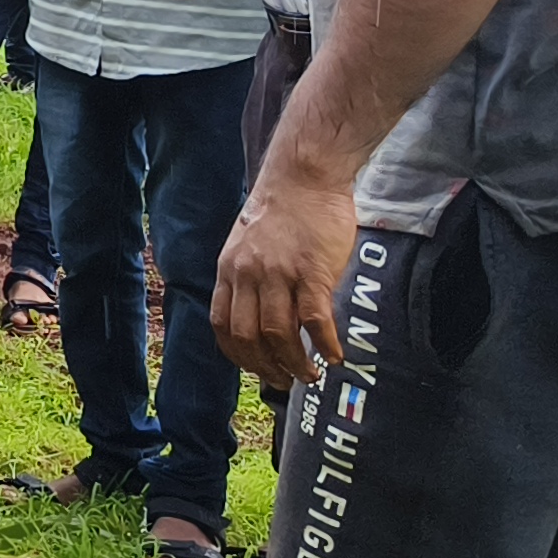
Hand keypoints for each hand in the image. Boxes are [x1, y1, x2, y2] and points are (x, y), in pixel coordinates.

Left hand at [214, 162, 356, 390]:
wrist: (305, 176)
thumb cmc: (284, 210)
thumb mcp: (249, 245)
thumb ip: (251, 277)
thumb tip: (262, 313)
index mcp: (230, 270)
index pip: (223, 325)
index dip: (238, 355)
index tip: (255, 368)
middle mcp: (249, 275)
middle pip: (248, 337)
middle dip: (265, 367)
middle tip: (284, 381)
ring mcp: (279, 274)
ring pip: (279, 334)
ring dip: (294, 362)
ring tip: (309, 374)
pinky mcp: (311, 272)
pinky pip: (314, 319)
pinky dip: (324, 344)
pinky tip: (334, 356)